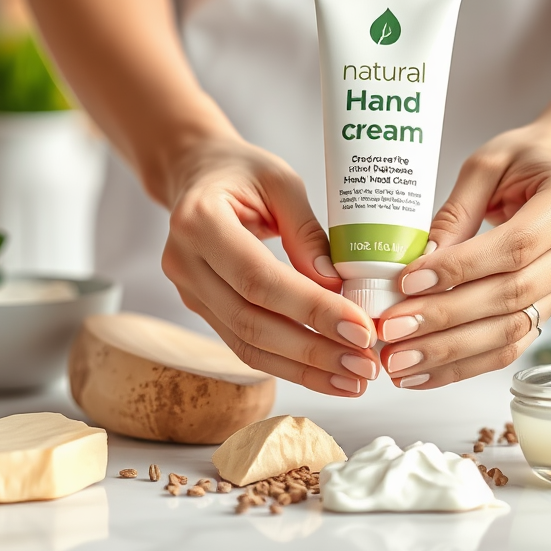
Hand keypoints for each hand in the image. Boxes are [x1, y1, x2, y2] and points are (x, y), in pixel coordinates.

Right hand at [161, 136, 379, 395]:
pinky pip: (245, 344)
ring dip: (304, 369)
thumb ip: (306, 231)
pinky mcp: (202, 308)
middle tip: (365, 365)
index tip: (360, 328)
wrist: (197, 173)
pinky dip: (288, 364)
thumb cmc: (241, 170)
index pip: (259, 279)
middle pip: (252, 322)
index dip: (311, 308)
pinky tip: (327, 374)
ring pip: (247, 344)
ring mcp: (189, 291)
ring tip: (354, 380)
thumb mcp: (280, 181)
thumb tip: (337, 284)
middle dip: (313, 350)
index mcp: (199, 221)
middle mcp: (185, 262)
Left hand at [377, 123, 550, 387]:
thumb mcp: (489, 163)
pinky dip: (467, 365)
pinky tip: (426, 373)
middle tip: (393, 330)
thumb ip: (456, 211)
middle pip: (512, 296)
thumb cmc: (530, 158)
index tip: (409, 281)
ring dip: (452, 353)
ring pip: (512, 331)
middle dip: (447, 318)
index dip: (461, 269)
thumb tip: (418, 260)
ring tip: (401, 362)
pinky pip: (512, 344)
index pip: (514, 246)